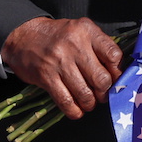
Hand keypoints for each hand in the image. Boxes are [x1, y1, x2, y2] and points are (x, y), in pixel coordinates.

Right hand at [0, 17, 122, 119]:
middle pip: (101, 78)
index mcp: (87, 30)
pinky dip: (75, 111)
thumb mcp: (80, 30)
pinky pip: (66, 101)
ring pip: (85, 93)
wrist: (24, 37)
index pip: (113, 55)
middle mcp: (74, 44)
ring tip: (90, 102)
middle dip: (105, 92)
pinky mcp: (46, 77)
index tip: (115, 79)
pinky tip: (77, 110)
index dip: (117, 72)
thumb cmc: (58, 36)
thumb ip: (99, 46)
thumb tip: (117, 73)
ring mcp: (60, 61)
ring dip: (90, 103)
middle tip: (102, 94)